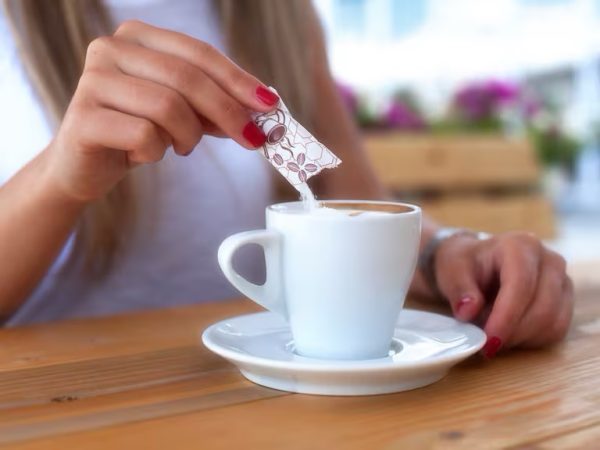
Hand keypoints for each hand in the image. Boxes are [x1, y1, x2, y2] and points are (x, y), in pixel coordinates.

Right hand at [44, 20, 278, 201]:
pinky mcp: (83, 118)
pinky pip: (144, 136)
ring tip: (180, 146)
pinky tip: (145, 154)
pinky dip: (156, 152)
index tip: (269, 104)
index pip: (198, 53)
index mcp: (137, 37)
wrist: (84, 165)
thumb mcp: (180, 112)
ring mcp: (93, 81)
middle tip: (252, 139)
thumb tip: (261, 108)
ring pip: (168, 107)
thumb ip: (212, 104)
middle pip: (187, 78)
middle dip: (228, 112)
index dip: (237, 79)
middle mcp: (110, 48)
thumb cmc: (136, 131)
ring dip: (187, 136)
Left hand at [434, 231, 573, 356]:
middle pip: (543, 307)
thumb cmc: (464, 264)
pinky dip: (531, 340)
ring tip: (494, 333)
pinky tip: (509, 334)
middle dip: (513, 332)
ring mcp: (562, 281)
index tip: (489, 340)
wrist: (475, 263)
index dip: (506, 317)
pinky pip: (556, 331)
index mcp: (521, 245)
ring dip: (521, 338)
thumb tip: (468, 310)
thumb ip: (459, 289)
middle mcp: (549, 260)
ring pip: (552, 322)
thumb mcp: (451, 270)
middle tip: (486, 343)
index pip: (521, 285)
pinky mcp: (565, 301)